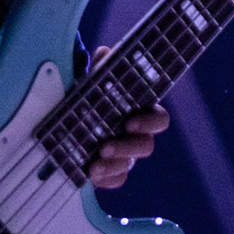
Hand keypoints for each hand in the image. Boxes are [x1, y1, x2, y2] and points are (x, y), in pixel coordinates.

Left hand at [86, 47, 170, 188]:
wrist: (73, 119)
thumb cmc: (93, 98)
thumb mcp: (94, 82)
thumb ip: (102, 69)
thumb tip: (104, 52)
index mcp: (141, 113)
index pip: (159, 120)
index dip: (149, 122)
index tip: (130, 122)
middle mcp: (137, 136)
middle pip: (146, 147)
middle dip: (127, 148)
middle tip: (104, 148)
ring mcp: (126, 156)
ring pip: (129, 166)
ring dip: (113, 166)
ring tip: (93, 164)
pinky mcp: (111, 172)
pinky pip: (115, 181)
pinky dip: (104, 179)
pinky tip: (90, 175)